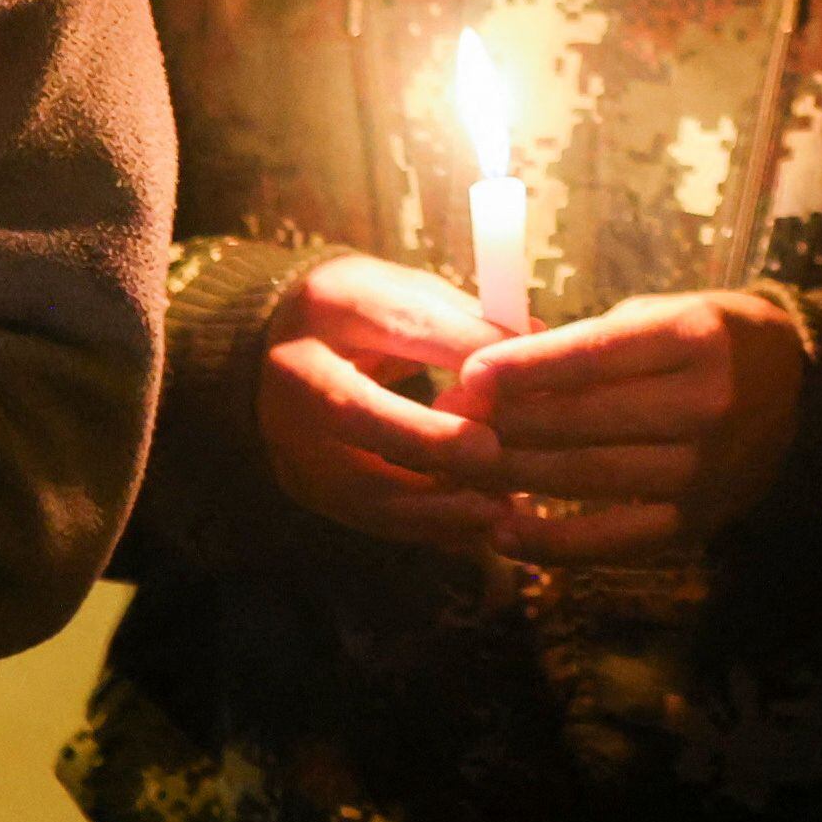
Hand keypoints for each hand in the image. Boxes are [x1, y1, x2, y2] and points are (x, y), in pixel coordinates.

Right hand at [257, 252, 510, 550]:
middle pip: (355, 413)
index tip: (523, 382)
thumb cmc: (371, 315)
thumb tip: (538, 346)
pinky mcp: (300, 482)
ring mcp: (287, 434)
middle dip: (430, 442)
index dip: (466, 355)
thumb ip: (471, 321)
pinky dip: (424, 527)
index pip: (403, 325)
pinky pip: (365, 517)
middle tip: (494, 458)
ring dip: (434, 505)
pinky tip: (473, 527)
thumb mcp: (413, 294)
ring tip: (499, 508)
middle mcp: (295, 371)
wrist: (282, 346)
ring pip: (356, 484)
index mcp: (332, 303)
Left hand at [455, 293, 807, 565]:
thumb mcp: (661, 315)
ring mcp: (705, 469)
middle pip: (584, 420)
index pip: (593, 355)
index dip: (524, 368)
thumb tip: (494, 379)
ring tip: (462, 469)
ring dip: (516, 475)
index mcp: (695, 337)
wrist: (798, 386)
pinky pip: (614, 540)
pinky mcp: (698, 521)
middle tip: (451, 421)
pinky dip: (553, 542)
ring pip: (588, 478)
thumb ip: (588, 345)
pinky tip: (504, 532)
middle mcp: (706, 403)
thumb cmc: (710, 339)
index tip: (469, 375)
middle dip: (507, 422)